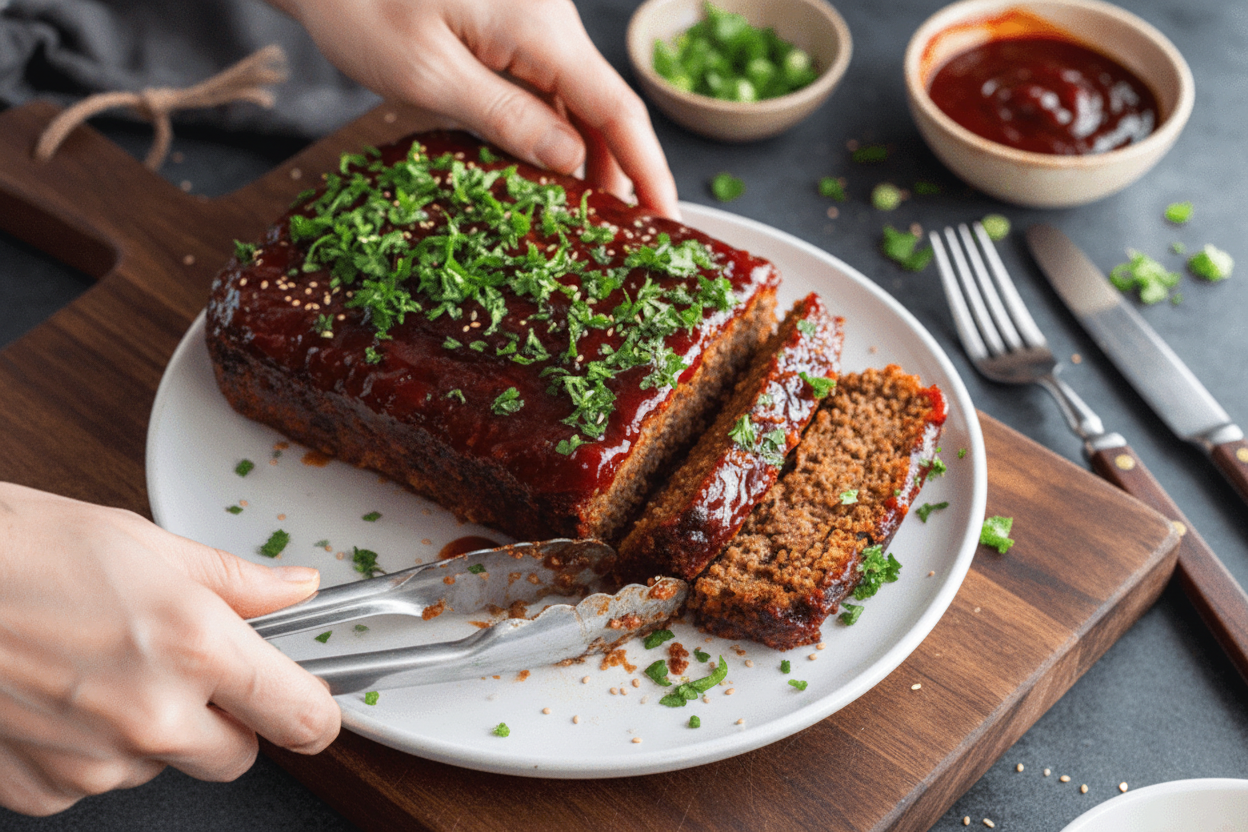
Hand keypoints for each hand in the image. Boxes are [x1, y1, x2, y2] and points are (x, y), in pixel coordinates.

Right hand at [0, 484, 339, 815]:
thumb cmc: (23, 552)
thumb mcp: (147, 545)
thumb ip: (239, 582)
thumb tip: (298, 589)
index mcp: (195, 645)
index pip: (302, 716)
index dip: (313, 711)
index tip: (307, 700)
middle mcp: (154, 715)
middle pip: (239, 755)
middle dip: (227, 720)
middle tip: (186, 669)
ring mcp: (97, 762)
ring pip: (165, 769)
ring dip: (153, 733)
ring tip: (103, 668)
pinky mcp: (45, 791)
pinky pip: (98, 783)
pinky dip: (91, 750)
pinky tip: (63, 697)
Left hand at [273, 0, 680, 217]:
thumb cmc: (359, 1)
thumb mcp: (428, 74)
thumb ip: (505, 118)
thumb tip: (571, 163)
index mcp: (538, 28)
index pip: (617, 108)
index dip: (648, 169)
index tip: (667, 220)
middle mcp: (548, 21)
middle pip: (605, 107)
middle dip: (621, 173)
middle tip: (624, 239)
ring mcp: (530, 23)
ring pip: (578, 101)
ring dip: (586, 158)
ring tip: (588, 218)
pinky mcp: (509, 29)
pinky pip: (548, 88)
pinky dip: (555, 134)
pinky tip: (547, 174)